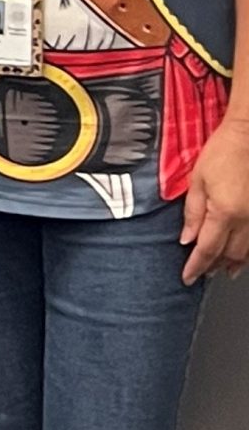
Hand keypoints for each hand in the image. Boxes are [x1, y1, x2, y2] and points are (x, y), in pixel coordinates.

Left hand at [182, 118, 248, 284]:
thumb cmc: (222, 153)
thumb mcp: (197, 181)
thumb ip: (192, 213)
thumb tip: (187, 238)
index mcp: (225, 212)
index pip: (207, 249)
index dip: (196, 266)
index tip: (187, 277)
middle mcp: (246, 220)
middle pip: (229, 254)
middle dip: (213, 266)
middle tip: (200, 274)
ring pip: (246, 252)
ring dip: (232, 263)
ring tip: (220, 271)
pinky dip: (246, 252)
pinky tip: (240, 256)